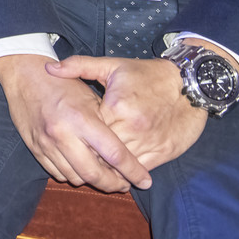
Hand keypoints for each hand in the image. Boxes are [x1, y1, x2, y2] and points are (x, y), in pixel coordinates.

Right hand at [0, 54, 150, 192]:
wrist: (24, 75)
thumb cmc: (62, 83)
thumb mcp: (89, 94)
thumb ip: (106, 123)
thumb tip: (125, 152)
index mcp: (81, 118)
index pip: (114, 153)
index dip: (133, 170)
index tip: (145, 181)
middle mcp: (62, 134)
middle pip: (94, 173)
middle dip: (114, 184)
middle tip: (125, 184)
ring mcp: (46, 143)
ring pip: (76, 177)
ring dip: (93, 181)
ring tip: (104, 176)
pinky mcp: (35, 149)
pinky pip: (57, 173)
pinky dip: (72, 175)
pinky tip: (81, 168)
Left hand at [47, 55, 206, 171]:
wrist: (189, 86)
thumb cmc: (146, 75)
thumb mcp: (112, 65)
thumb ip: (79, 66)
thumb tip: (49, 68)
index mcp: (117, 106)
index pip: (90, 130)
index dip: (78, 134)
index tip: (67, 135)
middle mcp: (133, 128)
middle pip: (102, 151)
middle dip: (88, 154)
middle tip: (74, 155)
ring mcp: (149, 143)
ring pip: (120, 166)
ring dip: (106, 167)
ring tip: (91, 166)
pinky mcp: (163, 154)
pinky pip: (139, 170)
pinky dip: (126, 173)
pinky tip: (114, 171)